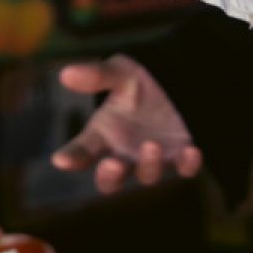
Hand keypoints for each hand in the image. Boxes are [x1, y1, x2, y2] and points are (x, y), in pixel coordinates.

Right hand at [52, 54, 202, 193]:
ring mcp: (154, 160)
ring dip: (149, 165)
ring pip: (148, 177)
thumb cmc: (140, 81)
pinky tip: (191, 151)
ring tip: (151, 145)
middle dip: (109, 177)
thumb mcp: (120, 72)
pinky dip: (189, 164)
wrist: (178, 81)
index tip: (61, 160)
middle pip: (111, 180)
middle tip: (111, 166)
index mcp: (104, 135)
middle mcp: (125, 154)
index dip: (72, 157)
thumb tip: (66, 73)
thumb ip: (97, 75)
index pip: (82, 151)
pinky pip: (186, 170)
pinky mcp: (182, 158)